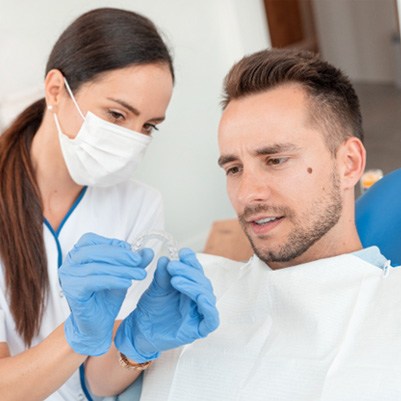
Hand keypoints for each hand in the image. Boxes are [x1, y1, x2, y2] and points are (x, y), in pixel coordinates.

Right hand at [59, 233, 153, 355]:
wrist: (96, 325)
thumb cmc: (105, 297)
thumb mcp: (123, 274)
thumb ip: (134, 262)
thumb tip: (149, 251)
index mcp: (77, 254)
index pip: (92, 240)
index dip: (114, 244)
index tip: (133, 253)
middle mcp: (68, 263)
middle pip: (94, 251)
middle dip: (120, 255)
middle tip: (139, 261)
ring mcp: (67, 277)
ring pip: (96, 267)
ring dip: (121, 269)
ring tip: (139, 274)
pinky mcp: (72, 291)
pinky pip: (94, 281)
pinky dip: (113, 280)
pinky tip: (127, 283)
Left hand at [114, 248, 218, 361]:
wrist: (139, 332)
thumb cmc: (150, 310)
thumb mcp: (156, 288)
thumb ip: (162, 275)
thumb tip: (165, 259)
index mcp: (190, 287)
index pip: (196, 271)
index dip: (192, 261)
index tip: (182, 253)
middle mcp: (197, 299)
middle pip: (202, 282)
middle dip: (188, 272)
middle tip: (172, 266)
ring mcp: (199, 314)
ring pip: (207, 296)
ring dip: (193, 285)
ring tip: (175, 280)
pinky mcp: (199, 329)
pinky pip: (211, 319)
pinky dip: (209, 307)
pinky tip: (200, 298)